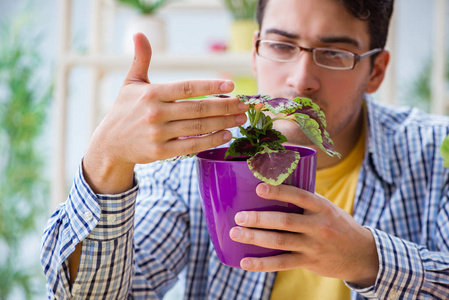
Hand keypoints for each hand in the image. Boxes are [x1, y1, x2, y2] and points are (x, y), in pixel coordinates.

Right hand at [83, 33, 247, 193]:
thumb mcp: (130, 83)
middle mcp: (155, 113)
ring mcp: (158, 134)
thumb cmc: (124, 110)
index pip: (186, 88)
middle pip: (197, 109)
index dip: (210, 86)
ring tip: (239, 119)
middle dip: (224, 106)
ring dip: (223, 123)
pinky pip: (191, 146)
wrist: (110, 143)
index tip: (230, 85)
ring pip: (197, 128)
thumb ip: (140, 59)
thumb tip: (138, 34)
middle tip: (243, 104)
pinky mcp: (161, 152)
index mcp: (151, 94)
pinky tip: (226, 135)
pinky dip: (210, 141)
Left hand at [229, 183, 378, 287]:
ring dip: (255, 238)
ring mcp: (313, 246)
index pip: (299, 196)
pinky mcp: (308, 262)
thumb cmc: (338, 225)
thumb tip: (274, 186)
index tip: (259, 188)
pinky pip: (282, 263)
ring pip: (280, 242)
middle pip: (285, 222)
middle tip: (239, 216)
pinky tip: (245, 262)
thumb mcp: (328, 208)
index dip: (279, 192)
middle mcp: (318, 226)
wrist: (361, 254)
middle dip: (259, 219)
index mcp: (322, 208)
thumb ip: (306, 201)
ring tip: (236, 234)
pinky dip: (262, 264)